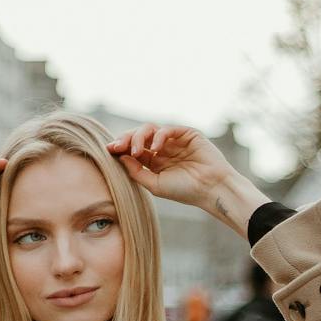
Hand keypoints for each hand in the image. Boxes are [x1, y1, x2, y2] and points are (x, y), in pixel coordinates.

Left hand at [107, 123, 261, 232]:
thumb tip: (120, 157)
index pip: (133, 149)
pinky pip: (167, 129)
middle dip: (125, 139)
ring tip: (136, 151)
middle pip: (139, 136)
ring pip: (150, 130)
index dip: (121, 147)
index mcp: (155, 161)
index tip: (109, 150)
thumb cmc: (186, 191)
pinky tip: (155, 149)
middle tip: (116, 147)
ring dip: (139, 137)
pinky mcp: (187, 134)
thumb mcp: (155, 185)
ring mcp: (174, 140)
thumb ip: (137, 172)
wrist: (211, 189)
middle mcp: (163, 149)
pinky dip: (158, 137)